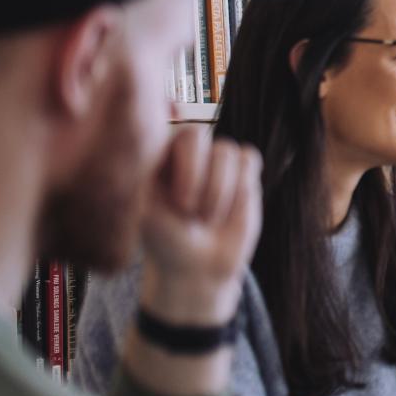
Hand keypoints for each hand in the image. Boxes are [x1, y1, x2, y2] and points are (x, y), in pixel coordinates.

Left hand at [137, 127, 262, 327]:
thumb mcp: (146, 209)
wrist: (199, 267)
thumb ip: (148, 171)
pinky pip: (249, 159)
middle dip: (205, 180)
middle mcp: (186, 153)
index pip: (176, 135)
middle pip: (200, 136)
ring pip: (228, 153)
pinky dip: (242, 188)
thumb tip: (164, 128)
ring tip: (207, 217)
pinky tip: (229, 209)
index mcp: (158, 155)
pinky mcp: (244, 173)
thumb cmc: (166, 240)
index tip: (181, 207)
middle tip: (193, 213)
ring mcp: (216, 161)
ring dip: (221, 193)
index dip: (188, 169)